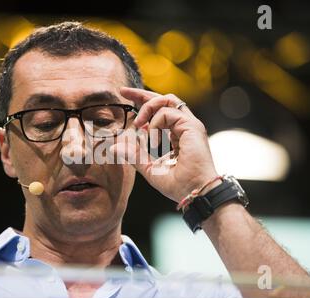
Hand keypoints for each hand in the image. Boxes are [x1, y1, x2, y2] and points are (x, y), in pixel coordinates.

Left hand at [114, 87, 219, 202]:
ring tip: (138, 125)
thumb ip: (134, 156)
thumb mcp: (149, 168)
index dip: (143, 104)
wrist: (195, 192)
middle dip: (142, 94)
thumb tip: (114, 147)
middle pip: (164, 99)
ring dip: (148, 108)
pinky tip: (151, 138)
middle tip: (123, 92)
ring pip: (166, 100)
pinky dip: (155, 123)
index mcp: (178, 134)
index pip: (160, 111)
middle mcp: (185, 126)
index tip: (126, 100)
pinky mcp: (192, 126)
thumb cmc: (178, 185)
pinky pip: (168, 113)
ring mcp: (190, 125)